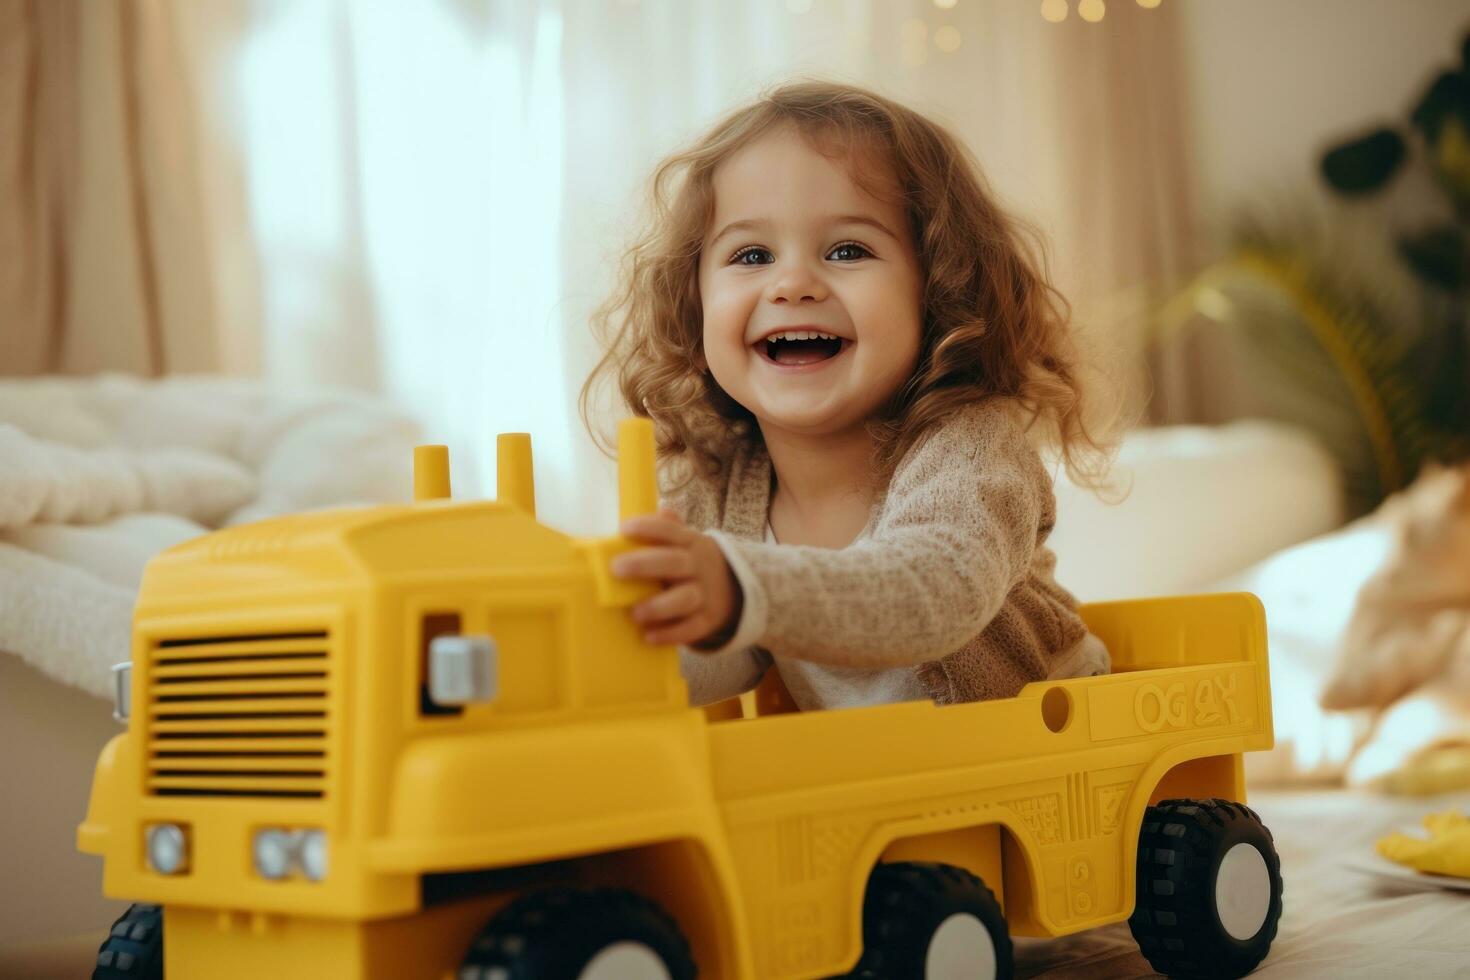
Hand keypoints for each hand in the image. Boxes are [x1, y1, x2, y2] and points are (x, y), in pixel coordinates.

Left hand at [611, 509, 742, 647]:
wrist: (734, 590)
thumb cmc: (693, 564)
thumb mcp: (688, 542)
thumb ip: (670, 529)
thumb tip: (661, 510)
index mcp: (691, 543)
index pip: (670, 531)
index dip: (648, 528)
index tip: (623, 529)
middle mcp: (698, 566)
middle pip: (674, 562)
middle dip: (644, 565)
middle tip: (616, 569)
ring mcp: (704, 594)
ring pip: (685, 598)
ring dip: (658, 606)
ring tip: (634, 613)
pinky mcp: (707, 619)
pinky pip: (691, 628)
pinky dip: (670, 634)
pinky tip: (648, 637)